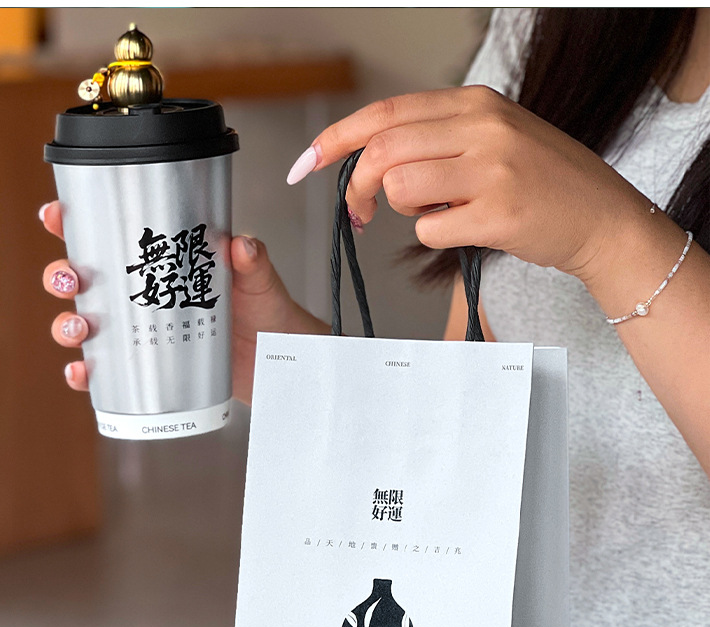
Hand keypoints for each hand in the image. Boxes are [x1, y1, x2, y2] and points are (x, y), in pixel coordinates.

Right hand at [39, 203, 327, 405]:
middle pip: (83, 280)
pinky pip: (105, 373)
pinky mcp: (147, 370)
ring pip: (85, 325)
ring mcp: (141, 333)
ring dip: (67, 325)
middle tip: (69, 280)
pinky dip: (86, 374)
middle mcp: (142, 295)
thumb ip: (253, 262)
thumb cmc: (265, 309)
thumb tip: (241, 246)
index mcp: (160, 260)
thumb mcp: (259, 280)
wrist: (278, 359)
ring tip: (79, 329)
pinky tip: (83, 373)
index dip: (73, 223)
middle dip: (62, 276)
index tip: (55, 216)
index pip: (109, 234)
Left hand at [290, 86, 651, 281]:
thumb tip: (371, 159)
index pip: (386, 113)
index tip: (308, 161)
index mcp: (475, 104)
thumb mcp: (494, 138)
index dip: (338, 138)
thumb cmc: (542, 183)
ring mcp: (492, 170)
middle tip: (357, 214)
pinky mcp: (498, 214)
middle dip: (356, 187)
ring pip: (400, 190)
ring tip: (439, 215)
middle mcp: (482, 127)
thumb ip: (438, 139)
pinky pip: (430, 231)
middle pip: (383, 151)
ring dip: (403, 213)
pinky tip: (468, 230)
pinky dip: (435, 238)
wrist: (603, 218)